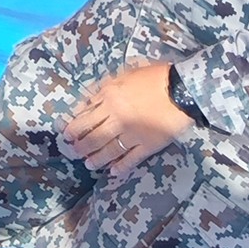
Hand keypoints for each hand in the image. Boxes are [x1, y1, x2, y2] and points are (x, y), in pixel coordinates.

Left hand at [59, 61, 191, 177]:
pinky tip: (113, 172)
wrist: (181, 90)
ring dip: (96, 159)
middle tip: (73, 152)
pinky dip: (121, 167)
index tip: (67, 134)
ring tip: (88, 165)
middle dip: (81, 146)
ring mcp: (132, 134)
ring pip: (109, 150)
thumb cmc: (154, 77)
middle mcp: (117, 118)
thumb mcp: (125, 75)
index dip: (75, 126)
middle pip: (94, 135)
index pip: (86, 115)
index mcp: (110, 98)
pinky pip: (131, 159)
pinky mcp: (148, 145)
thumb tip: (90, 100)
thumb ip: (106, 87)